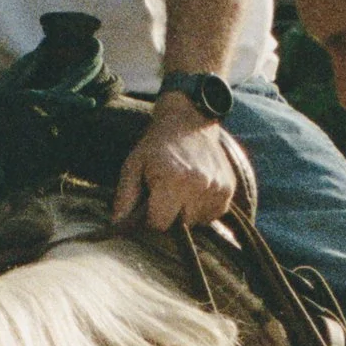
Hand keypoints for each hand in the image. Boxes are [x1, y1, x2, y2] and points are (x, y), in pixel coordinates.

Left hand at [112, 108, 249, 233]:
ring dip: (188, 212)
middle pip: (180, 225)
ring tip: (182, 190)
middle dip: (170, 215)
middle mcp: (198, 185)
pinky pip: (214, 214)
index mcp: (172, 180)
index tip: (150, 203)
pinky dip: (203, 208)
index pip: (159, 224)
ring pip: (197, 222)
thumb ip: (125, 197)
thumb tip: (117, 225)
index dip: (151, 217)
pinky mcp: (228, 189)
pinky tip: (196, 190)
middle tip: (166, 194)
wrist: (188, 120)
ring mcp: (216, 188)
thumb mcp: (133, 166)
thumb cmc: (156, 145)